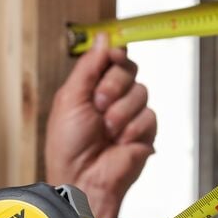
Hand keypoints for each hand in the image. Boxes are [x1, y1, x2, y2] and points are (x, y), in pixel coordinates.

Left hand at [44, 35, 156, 217]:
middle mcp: (112, 96)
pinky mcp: (145, 132)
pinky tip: (120, 142)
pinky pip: (149, 115)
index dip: (114, 54)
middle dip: (113, 86)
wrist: (83, 179)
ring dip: (120, 113)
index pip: (112, 56)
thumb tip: (102, 37)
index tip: (112, 56)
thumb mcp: (70, 98)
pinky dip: (132, 129)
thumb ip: (88, 66)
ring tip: (106, 132)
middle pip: (129, 68)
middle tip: (98, 106)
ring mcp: (130, 113)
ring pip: (141, 91)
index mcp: (91, 86)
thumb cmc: (68, 145)